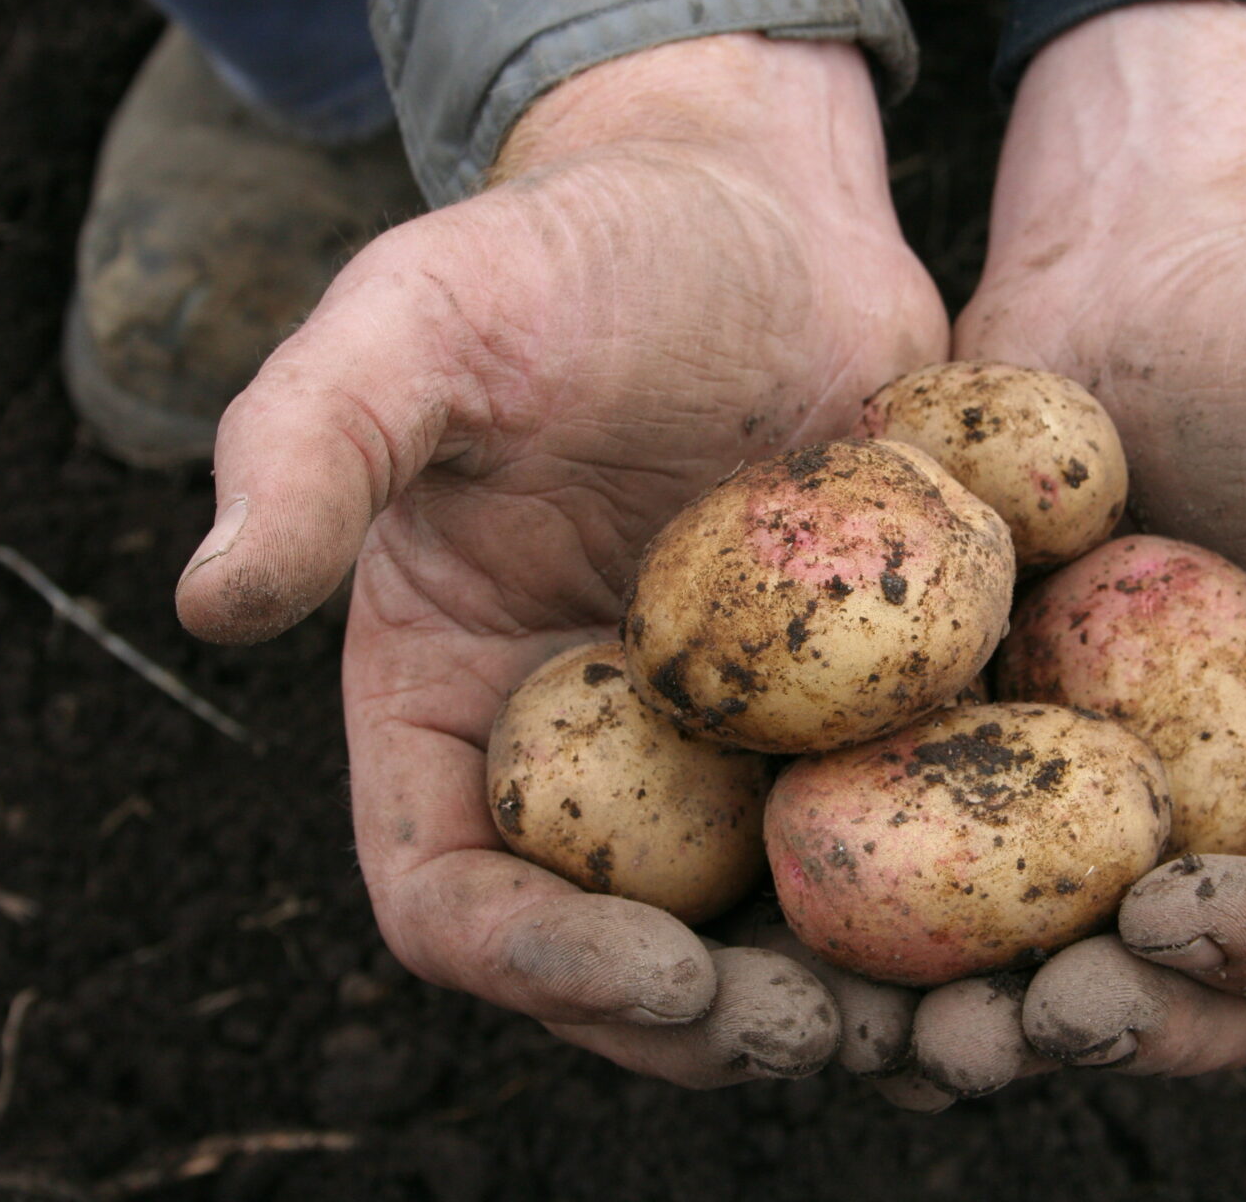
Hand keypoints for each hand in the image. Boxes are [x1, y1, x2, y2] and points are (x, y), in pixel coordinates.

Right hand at [173, 35, 947, 1084]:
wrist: (759, 208)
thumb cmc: (575, 249)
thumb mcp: (426, 317)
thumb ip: (312, 440)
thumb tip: (210, 598)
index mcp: (453, 698)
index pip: (453, 887)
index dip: (542, 962)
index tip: (665, 981)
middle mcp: (586, 750)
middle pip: (624, 945)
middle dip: (714, 1021)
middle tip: (824, 1036)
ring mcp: (727, 741)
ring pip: (771, 918)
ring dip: (849, 993)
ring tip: (942, 1020)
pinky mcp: (851, 706)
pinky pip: (897, 826)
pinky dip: (953, 890)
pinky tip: (1034, 909)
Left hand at [902, 1, 1245, 1095]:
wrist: (1144, 266)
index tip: (1173, 912)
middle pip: (1208, 980)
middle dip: (1130, 1023)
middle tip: (1031, 1021)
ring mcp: (1110, 799)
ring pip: (1062, 955)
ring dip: (993, 1018)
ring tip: (912, 1031)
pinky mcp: (988, 758)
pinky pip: (940, 871)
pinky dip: (892, 928)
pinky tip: (817, 932)